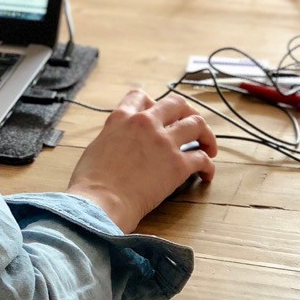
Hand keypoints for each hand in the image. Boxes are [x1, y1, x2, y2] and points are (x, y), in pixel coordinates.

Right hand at [65, 89, 216, 232]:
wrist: (99, 203)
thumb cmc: (91, 183)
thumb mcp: (96, 147)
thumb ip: (114, 137)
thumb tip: (122, 144)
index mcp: (121, 118)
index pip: (141, 96)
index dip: (153, 104)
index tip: (159, 117)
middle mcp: (145, 123)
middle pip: (177, 104)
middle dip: (188, 113)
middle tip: (193, 128)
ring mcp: (164, 142)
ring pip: (197, 125)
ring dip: (206, 135)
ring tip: (208, 148)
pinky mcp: (177, 164)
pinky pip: (202, 158)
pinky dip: (208, 166)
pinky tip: (206, 175)